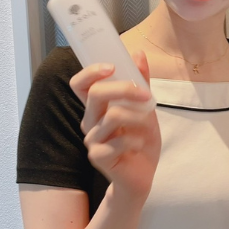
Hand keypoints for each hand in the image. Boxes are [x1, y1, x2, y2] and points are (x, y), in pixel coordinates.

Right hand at [69, 51, 160, 199]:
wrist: (143, 175)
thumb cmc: (140, 139)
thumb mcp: (145, 108)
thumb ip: (141, 83)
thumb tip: (138, 54)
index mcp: (97, 107)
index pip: (80, 84)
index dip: (90, 71)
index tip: (112, 66)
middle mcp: (90, 121)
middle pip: (96, 94)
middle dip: (124, 89)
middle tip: (147, 95)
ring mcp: (92, 140)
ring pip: (113, 116)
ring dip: (138, 117)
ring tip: (148, 125)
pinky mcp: (99, 157)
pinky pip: (119, 141)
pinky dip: (137, 139)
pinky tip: (140, 145)